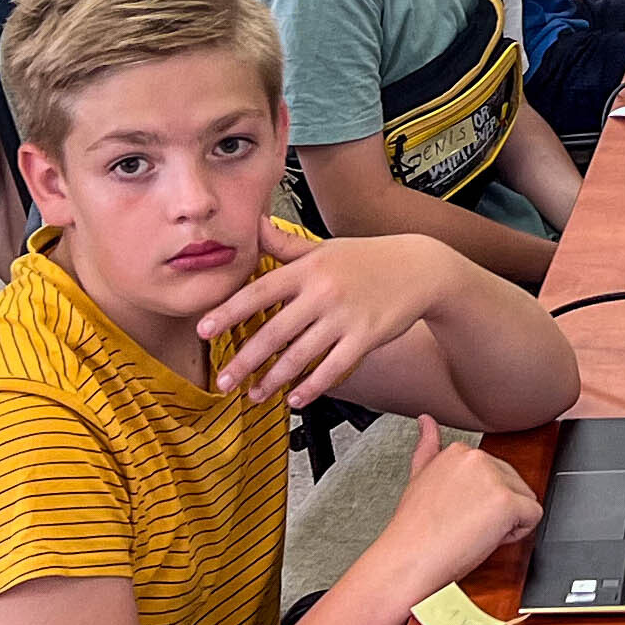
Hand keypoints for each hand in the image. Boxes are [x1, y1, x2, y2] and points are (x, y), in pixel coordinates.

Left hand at [199, 225, 445, 408]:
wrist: (421, 268)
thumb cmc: (368, 258)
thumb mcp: (325, 246)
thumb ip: (286, 244)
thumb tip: (253, 225)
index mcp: (308, 268)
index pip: (259, 292)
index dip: (228, 312)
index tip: (203, 330)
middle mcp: (323, 292)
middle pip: (274, 332)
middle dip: (245, 360)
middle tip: (223, 382)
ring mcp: (345, 316)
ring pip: (301, 355)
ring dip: (273, 380)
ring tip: (254, 394)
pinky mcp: (366, 336)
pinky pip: (334, 368)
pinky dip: (312, 387)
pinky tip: (296, 398)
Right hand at [368, 415, 545, 600]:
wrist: (409, 560)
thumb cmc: (414, 530)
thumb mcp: (419, 477)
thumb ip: (428, 447)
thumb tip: (427, 421)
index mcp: (460, 451)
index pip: (495, 475)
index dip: (479, 500)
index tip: (455, 511)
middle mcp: (478, 458)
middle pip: (513, 486)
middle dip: (495, 509)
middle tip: (462, 525)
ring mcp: (494, 479)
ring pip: (525, 500)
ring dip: (505, 521)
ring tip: (471, 531)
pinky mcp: (507, 502)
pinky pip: (533, 517)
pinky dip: (516, 534)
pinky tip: (485, 538)